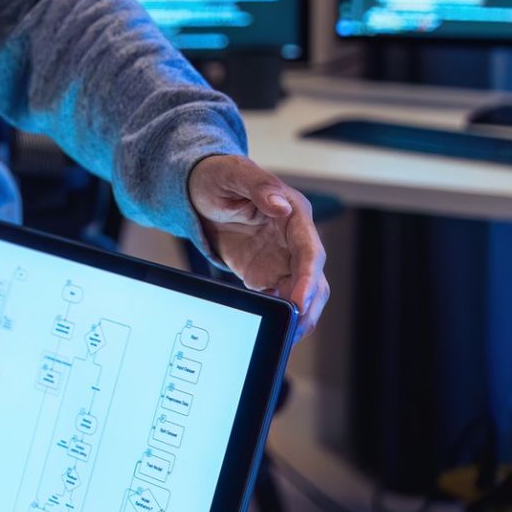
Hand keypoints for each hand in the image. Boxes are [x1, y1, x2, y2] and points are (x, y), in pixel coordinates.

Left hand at [186, 154, 327, 337]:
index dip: (308, 278)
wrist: (199, 190)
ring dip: (296, 315)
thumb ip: (257, 187)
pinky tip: (268, 325)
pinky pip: (278, 298)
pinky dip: (277, 314)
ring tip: (285, 336)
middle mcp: (294, 240)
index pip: (309, 251)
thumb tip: (280, 205)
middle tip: (294, 330)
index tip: (300, 301)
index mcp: (294, 215)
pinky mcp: (264, 273)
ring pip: (300, 294)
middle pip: (312, 279)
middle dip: (308, 306)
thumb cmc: (219, 176)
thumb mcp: (233, 174)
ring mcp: (281, 259)